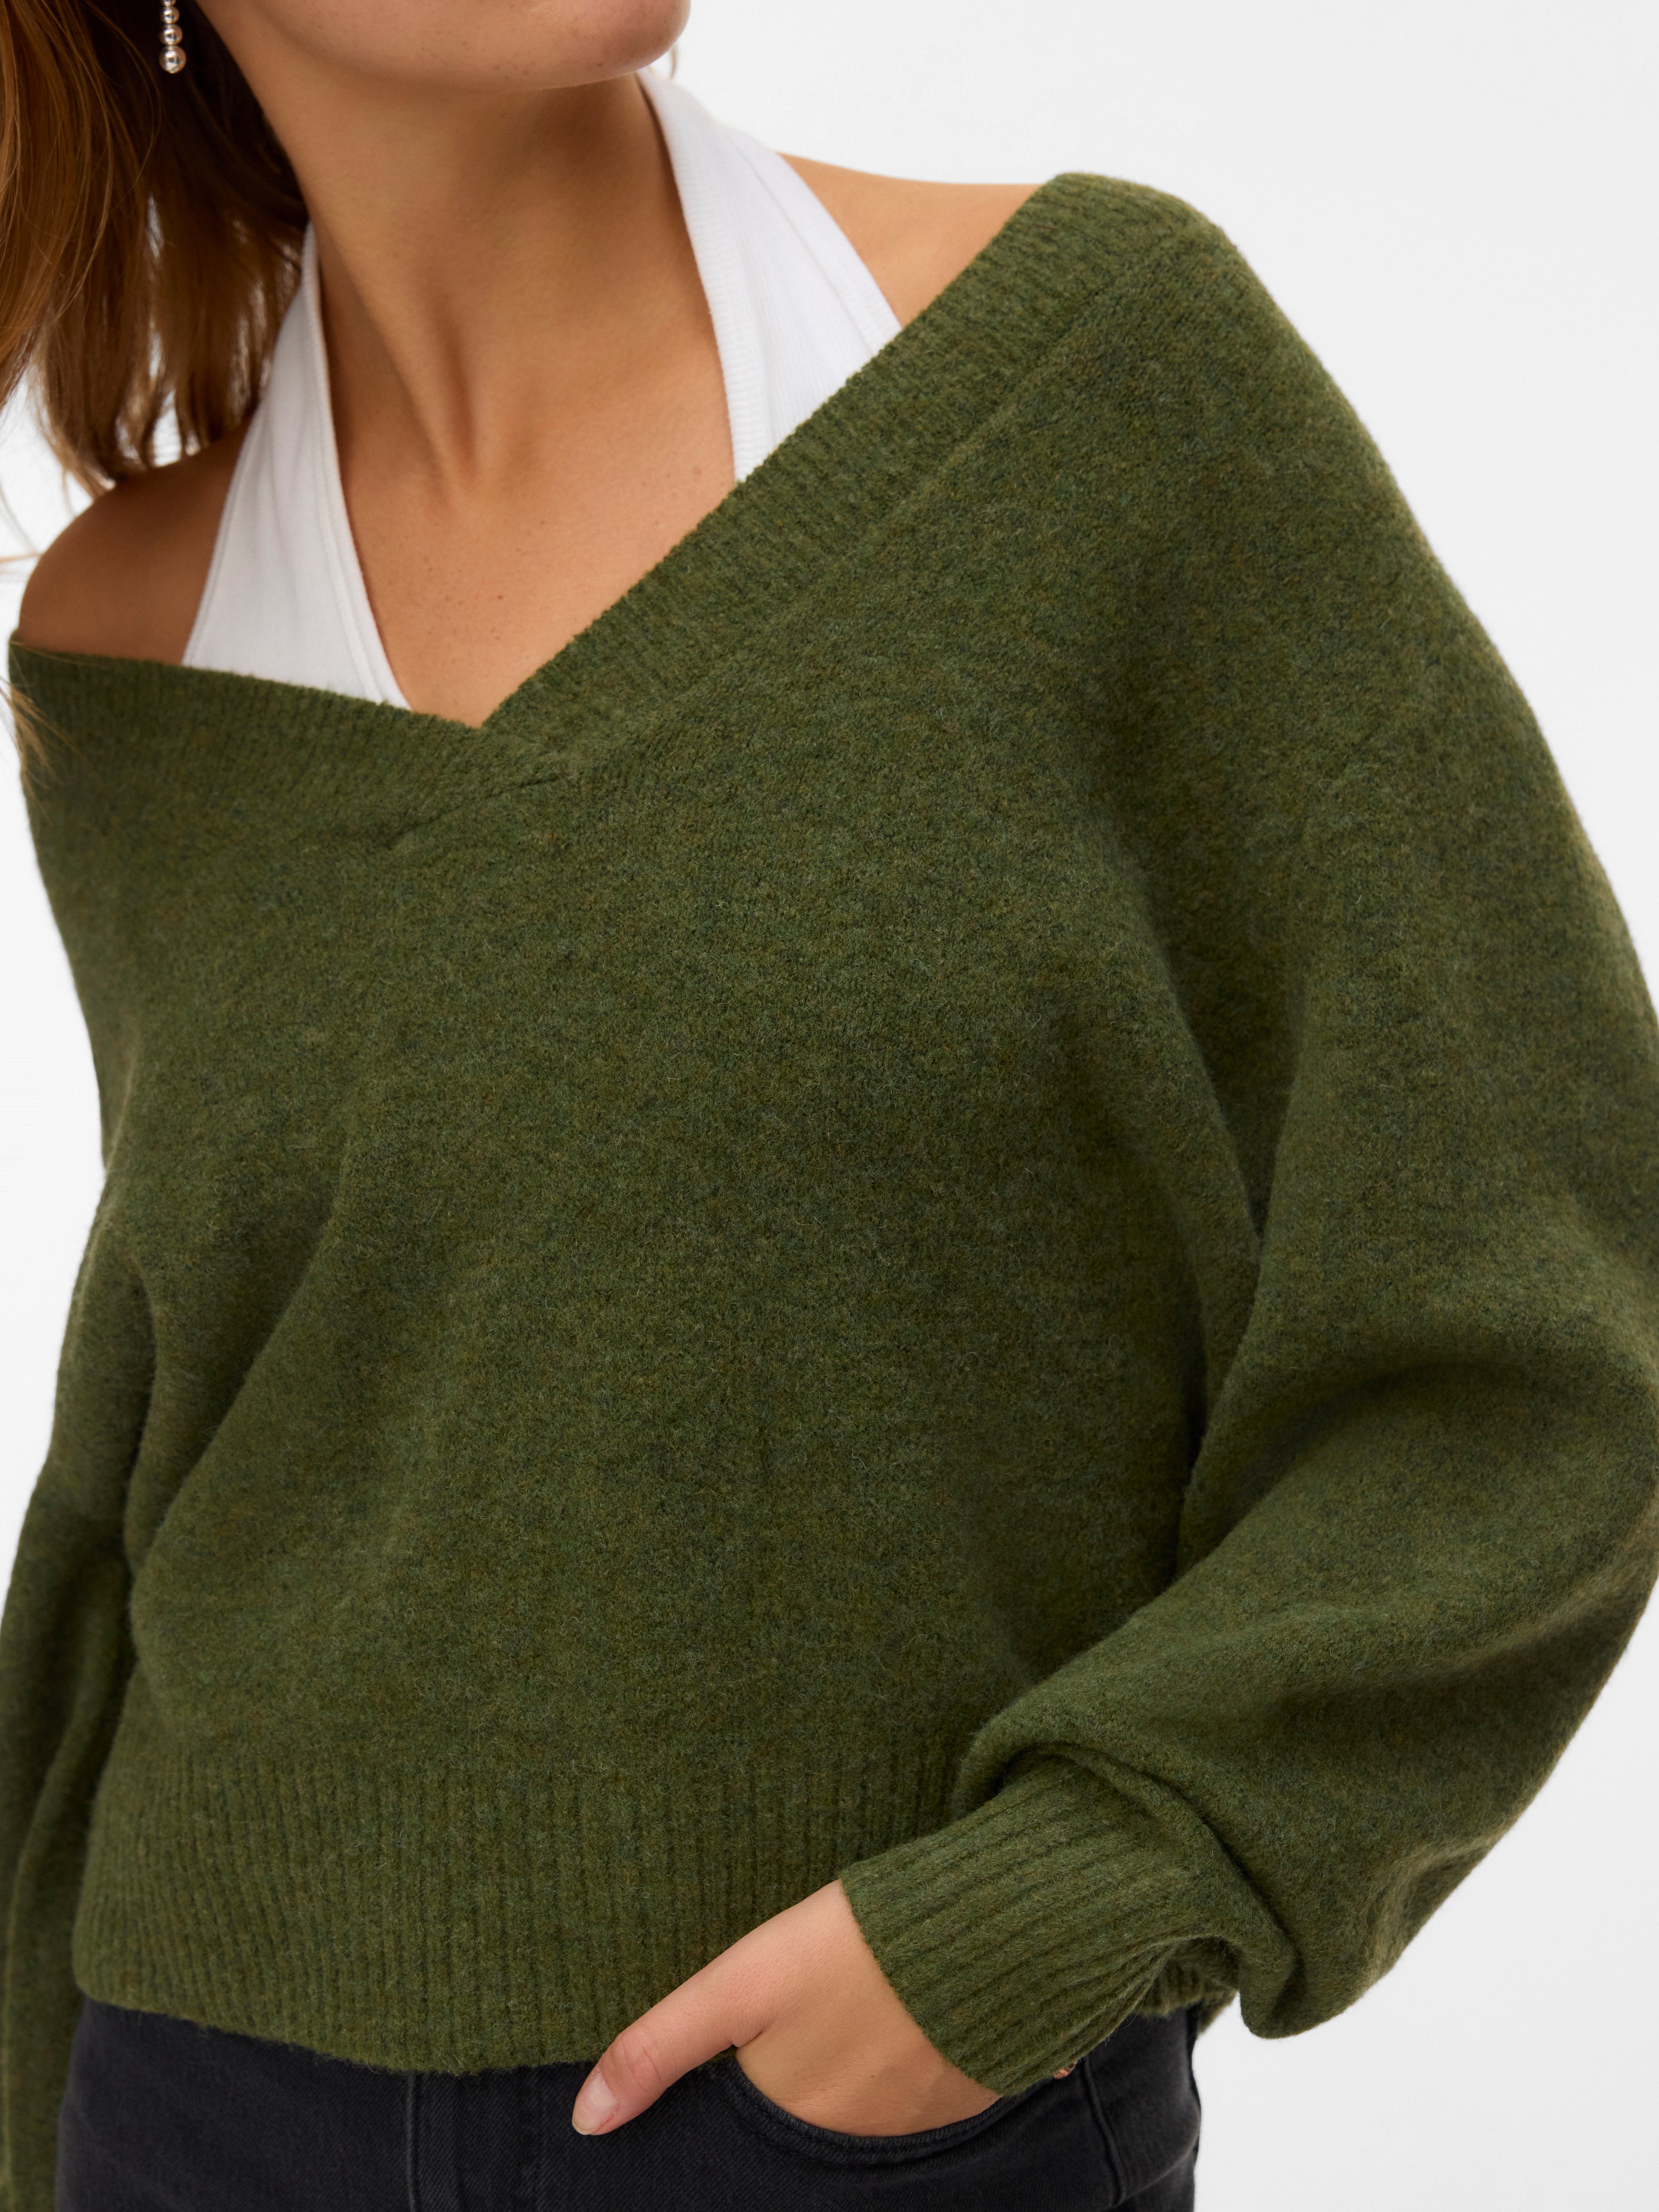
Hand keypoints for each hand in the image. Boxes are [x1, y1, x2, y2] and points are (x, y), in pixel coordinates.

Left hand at [570, 1877, 1006, 2137]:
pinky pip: (931, 2082)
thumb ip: (662, 2048)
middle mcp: (858, 2134)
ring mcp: (923, 2113)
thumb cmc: (852, 1950)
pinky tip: (917, 2007)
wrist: (988, 1928)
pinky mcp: (973, 2080)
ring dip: (863, 2063)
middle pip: (811, 2115)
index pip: (749, 2125)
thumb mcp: (740, 1985)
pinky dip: (919, 2052)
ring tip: (859, 2003)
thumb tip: (586, 2122)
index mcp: (796, 2115)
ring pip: (872, 2097)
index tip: (744, 2051)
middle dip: (804, 2077)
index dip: (742, 2088)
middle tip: (810, 2015)